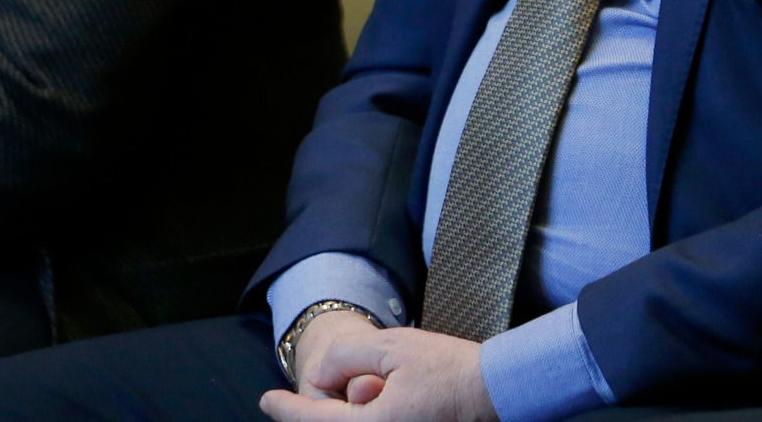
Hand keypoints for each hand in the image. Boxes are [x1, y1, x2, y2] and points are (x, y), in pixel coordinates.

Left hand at [261, 322, 496, 421]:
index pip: (315, 421)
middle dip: (316, 410)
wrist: (495, 392)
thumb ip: (347, 358)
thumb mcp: (392, 347)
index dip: (286, 409)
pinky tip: (369, 396)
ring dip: (339, 416)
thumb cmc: (448, 369)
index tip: (266, 399)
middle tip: (315, 389)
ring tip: (360, 387)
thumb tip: (322, 375)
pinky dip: (357, 418)